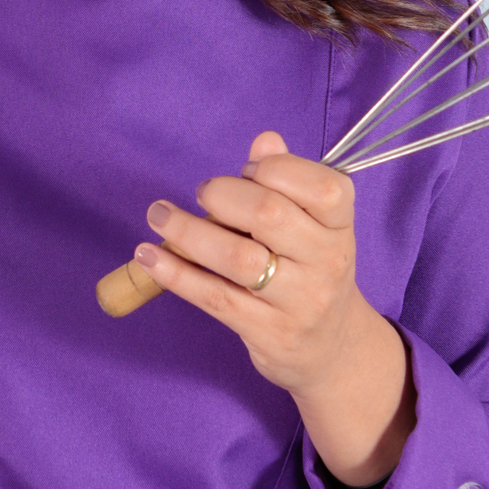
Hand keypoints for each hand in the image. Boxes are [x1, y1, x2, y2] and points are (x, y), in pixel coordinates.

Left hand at [133, 130, 415, 486]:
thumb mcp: (313, 225)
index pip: (320, 184)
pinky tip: (148, 258)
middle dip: (222, 194)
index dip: (273, 169)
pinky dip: (175, 274)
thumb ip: (288, 179)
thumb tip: (265, 139)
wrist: (330, 348)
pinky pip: (214, 297)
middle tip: (202, 194)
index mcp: (340, 224)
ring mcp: (299, 300)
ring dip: (187, 232)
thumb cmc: (309, 269)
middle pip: (268, 214)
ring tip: (159, 217)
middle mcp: (328, 260)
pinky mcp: (268, 332)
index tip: (247, 173)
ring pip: (236, 258)